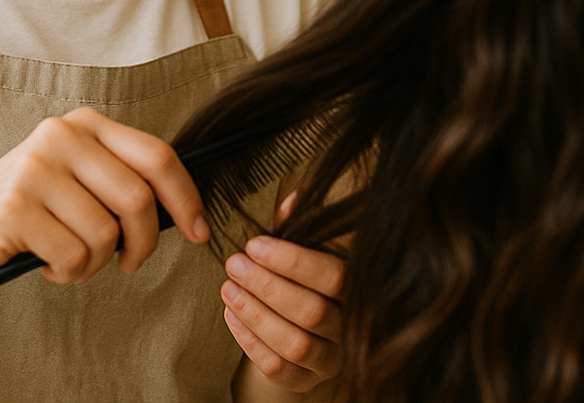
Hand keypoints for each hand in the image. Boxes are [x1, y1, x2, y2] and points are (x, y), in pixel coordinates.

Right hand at [0, 107, 209, 284]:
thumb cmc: (29, 208)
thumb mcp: (76, 179)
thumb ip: (121, 182)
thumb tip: (185, 211)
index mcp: (84, 124)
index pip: (157, 156)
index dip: (187, 198)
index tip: (199, 231)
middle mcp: (62, 136)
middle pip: (138, 199)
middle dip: (143, 244)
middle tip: (128, 263)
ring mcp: (36, 168)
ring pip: (106, 235)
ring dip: (96, 264)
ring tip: (71, 259)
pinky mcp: (16, 206)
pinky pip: (73, 256)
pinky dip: (68, 273)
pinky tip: (46, 264)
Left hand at [223, 194, 344, 395]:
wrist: (301, 328)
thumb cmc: (303, 280)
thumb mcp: (307, 250)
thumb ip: (301, 227)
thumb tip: (290, 202)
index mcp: (356, 288)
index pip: (333, 276)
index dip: (292, 261)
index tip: (255, 245)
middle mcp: (350, 327)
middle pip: (312, 311)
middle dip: (266, 285)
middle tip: (234, 264)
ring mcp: (331, 359)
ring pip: (296, 344)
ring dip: (255, 314)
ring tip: (227, 289)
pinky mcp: (307, 381)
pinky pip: (280, 369)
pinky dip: (250, 342)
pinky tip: (231, 316)